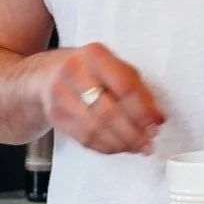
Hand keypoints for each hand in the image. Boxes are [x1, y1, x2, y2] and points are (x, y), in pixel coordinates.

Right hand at [37, 44, 163, 154]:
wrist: (45, 75)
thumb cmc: (89, 70)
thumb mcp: (115, 68)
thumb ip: (139, 90)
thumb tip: (157, 118)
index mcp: (95, 55)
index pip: (125, 87)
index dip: (143, 111)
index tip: (155, 125)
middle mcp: (74, 73)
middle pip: (109, 112)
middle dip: (133, 133)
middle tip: (148, 143)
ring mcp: (61, 95)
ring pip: (96, 129)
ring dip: (121, 143)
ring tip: (137, 148)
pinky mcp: (55, 116)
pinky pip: (84, 138)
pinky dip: (105, 147)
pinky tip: (118, 147)